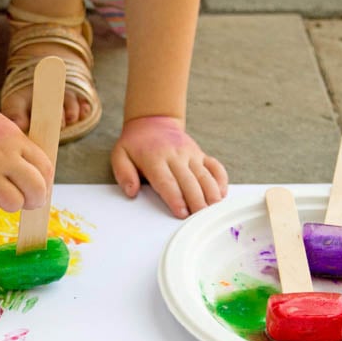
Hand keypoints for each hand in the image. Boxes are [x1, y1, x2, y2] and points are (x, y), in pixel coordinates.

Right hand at [0, 90, 53, 216]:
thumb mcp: (4, 128)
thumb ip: (21, 152)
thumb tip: (37, 183)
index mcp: (16, 140)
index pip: (45, 169)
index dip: (45, 184)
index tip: (40, 189)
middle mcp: (3, 157)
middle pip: (35, 191)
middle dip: (35, 200)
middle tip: (27, 201)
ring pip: (13, 204)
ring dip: (9, 203)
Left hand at [111, 115, 227, 218]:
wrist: (153, 122)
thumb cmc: (136, 144)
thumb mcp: (120, 155)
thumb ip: (124, 173)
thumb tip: (132, 191)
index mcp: (155, 158)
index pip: (167, 181)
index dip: (176, 198)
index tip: (182, 213)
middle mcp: (176, 155)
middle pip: (189, 181)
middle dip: (196, 201)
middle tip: (200, 218)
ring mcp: (191, 154)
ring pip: (205, 175)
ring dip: (211, 194)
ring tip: (213, 210)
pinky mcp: (201, 154)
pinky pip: (215, 167)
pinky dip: (221, 180)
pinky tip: (221, 195)